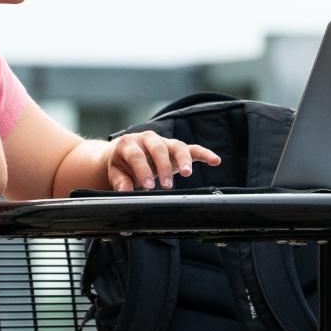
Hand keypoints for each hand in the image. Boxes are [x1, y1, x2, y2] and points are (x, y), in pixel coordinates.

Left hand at [104, 131, 221, 191]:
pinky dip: (204, 154)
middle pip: (158, 148)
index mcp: (129, 144)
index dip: (142, 170)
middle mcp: (148, 139)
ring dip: (183, 159)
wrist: (122, 155)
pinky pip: (192, 149)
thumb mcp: (115, 173)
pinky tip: (215, 160)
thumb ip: (120, 182)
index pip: (137, 156)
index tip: (148, 186)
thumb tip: (124, 192)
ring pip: (177, 146)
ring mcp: (164, 142)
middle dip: (163, 167)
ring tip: (187, 173)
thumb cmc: (120, 164)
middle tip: (166, 185)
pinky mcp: (175, 148)